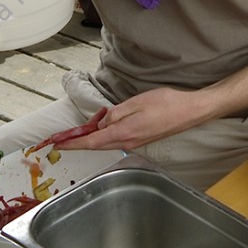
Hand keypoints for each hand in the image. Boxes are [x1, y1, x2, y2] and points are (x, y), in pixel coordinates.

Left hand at [55, 86, 212, 151]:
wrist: (190, 111)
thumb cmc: (166, 104)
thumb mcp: (136, 102)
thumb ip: (116, 113)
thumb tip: (101, 122)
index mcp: (123, 133)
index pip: (91, 142)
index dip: (73, 144)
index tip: (57, 145)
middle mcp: (127, 142)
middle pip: (97, 144)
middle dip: (80, 140)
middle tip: (65, 136)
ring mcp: (135, 143)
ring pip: (107, 141)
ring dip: (94, 135)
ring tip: (88, 124)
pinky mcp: (141, 140)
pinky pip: (117, 138)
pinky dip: (107, 133)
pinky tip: (108, 123)